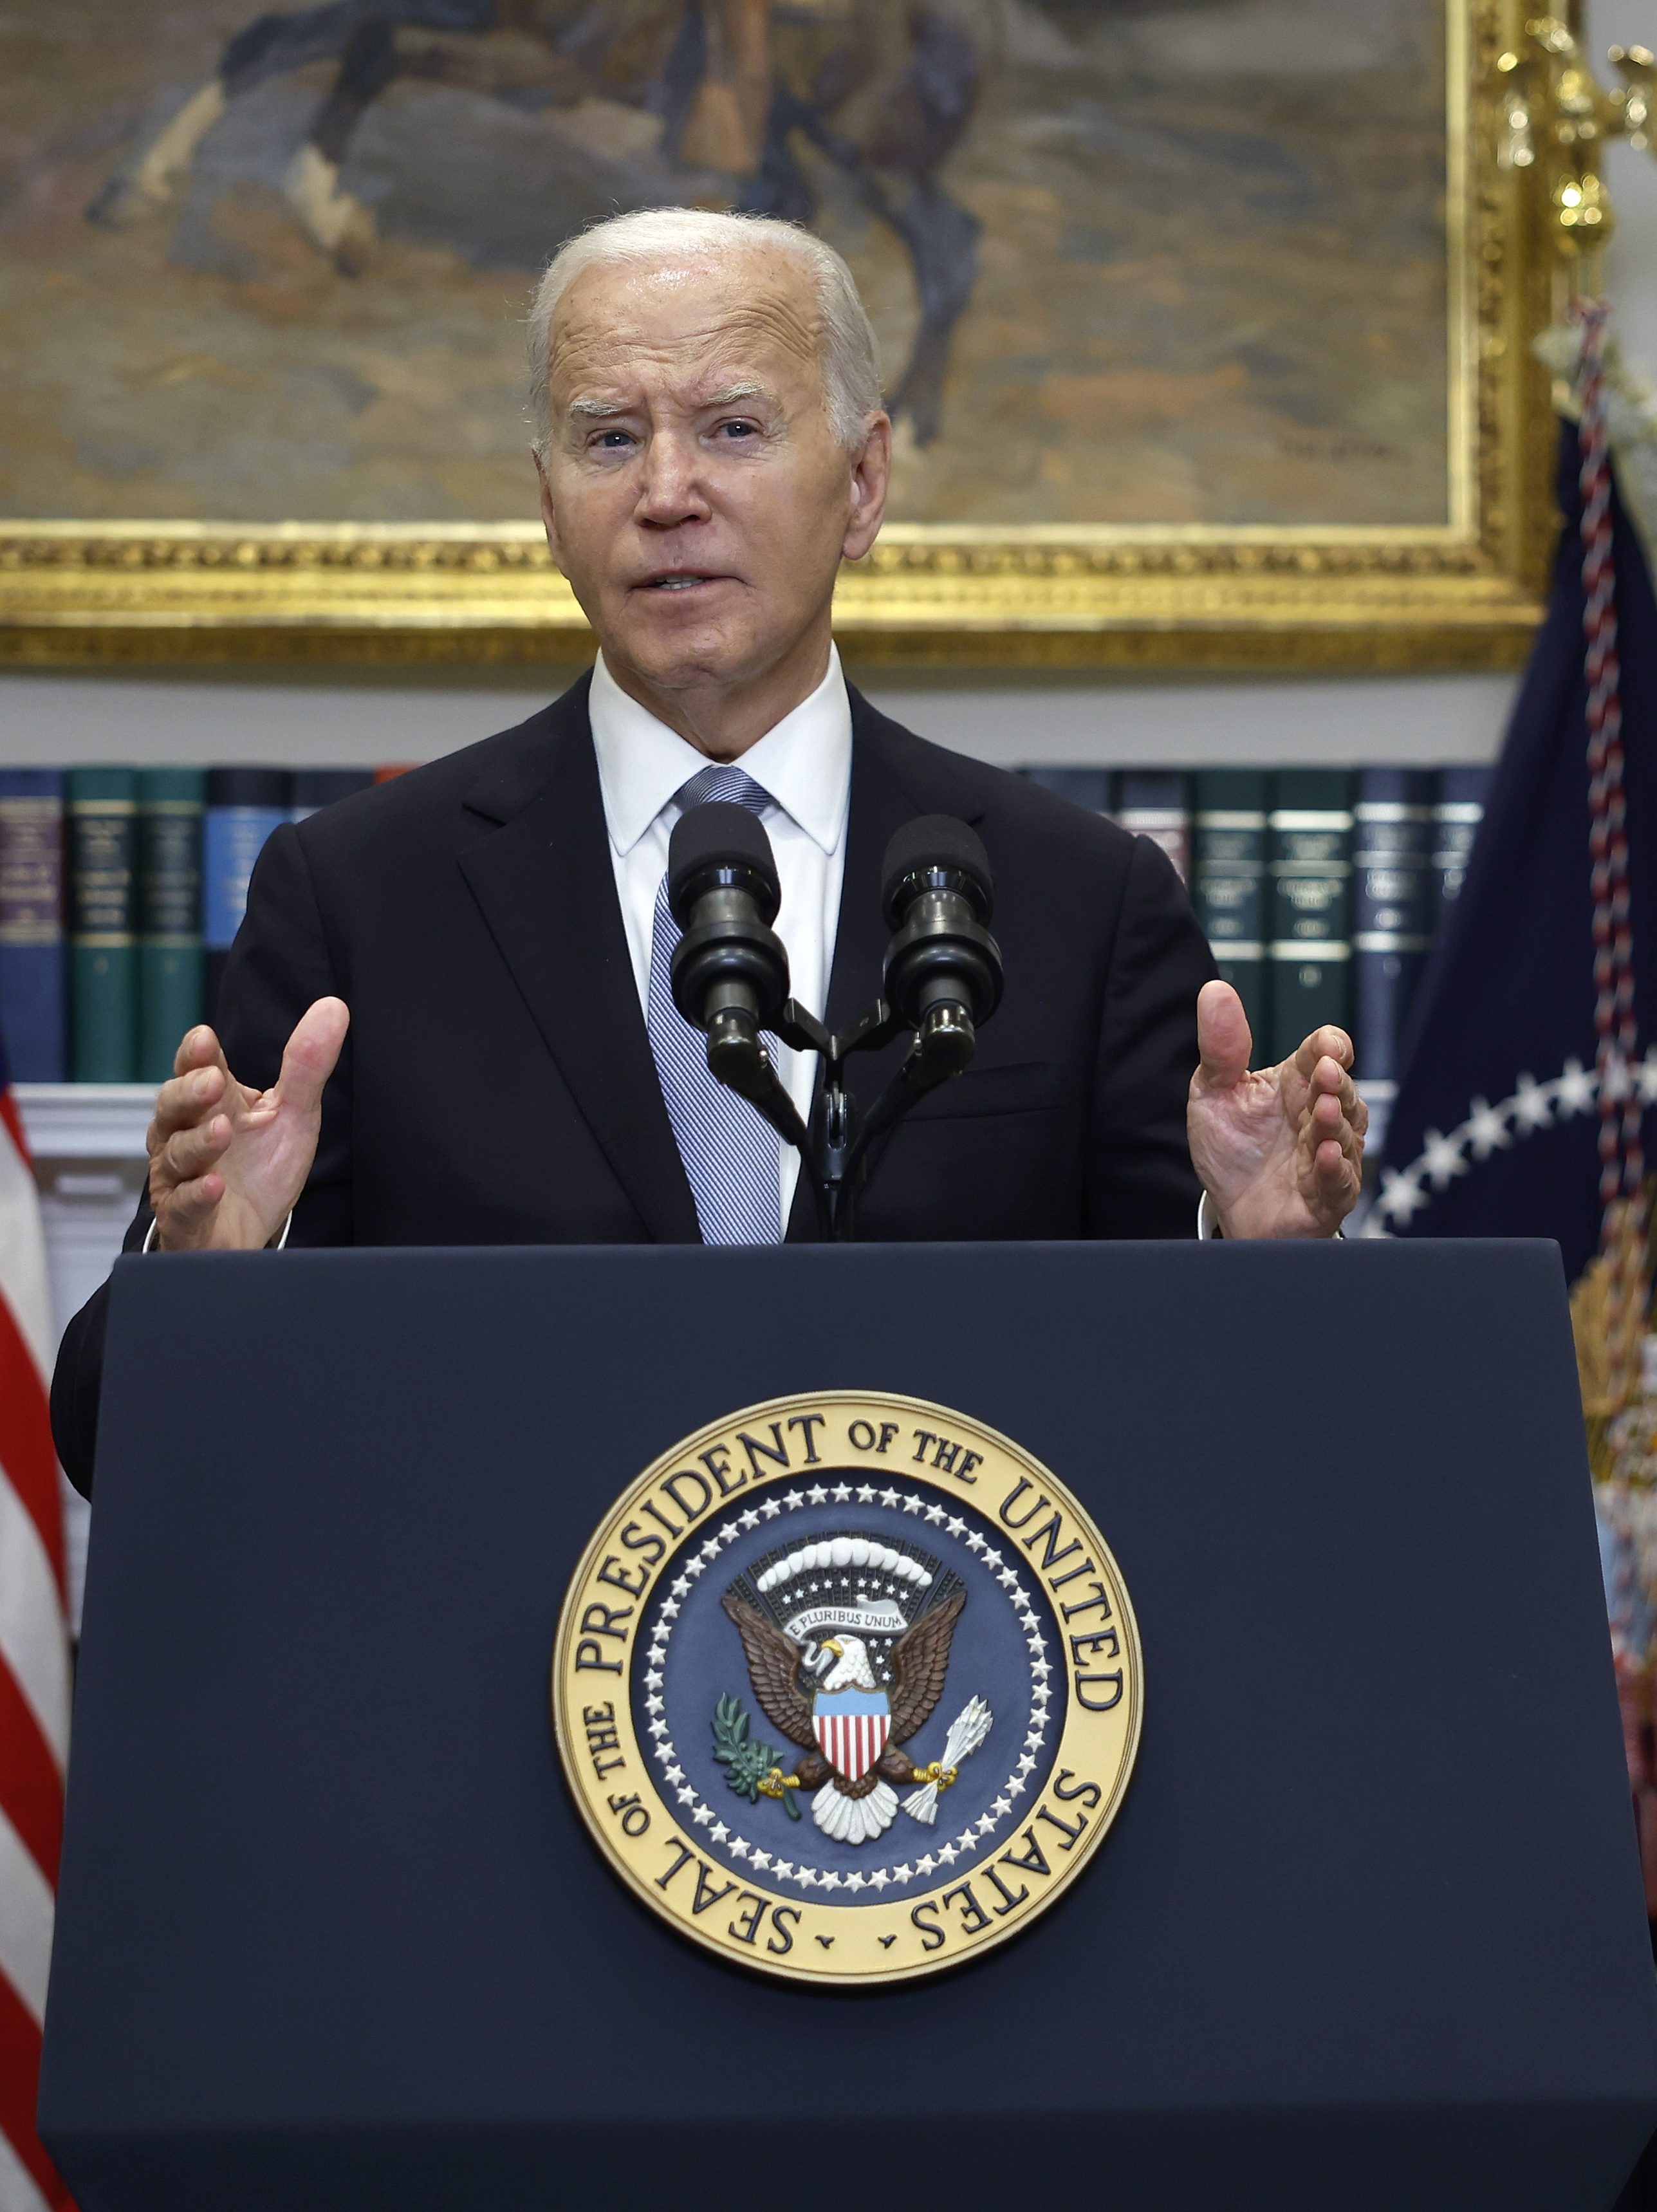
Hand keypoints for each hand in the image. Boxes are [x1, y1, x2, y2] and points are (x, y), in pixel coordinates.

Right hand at [146, 999, 348, 1251]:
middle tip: (213, 1081)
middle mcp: (183, 1133)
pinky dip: (197, 1194)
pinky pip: (183, 1205)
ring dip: (197, 1142)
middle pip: (171, 1105)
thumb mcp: (293, 1113)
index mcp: (210, 1102)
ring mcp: (179, 1176)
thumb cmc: (261, 1167)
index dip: (195, 1054)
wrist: (249, 1231)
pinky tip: (214, 1186)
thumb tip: (335, 1006)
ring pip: (175, 1154)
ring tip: (222, 1131)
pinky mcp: (184, 1217)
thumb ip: (307, 1065)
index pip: (193, 1068)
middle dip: (189, 1093)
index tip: (205, 1040)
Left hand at [1186, 979, 1364, 1238]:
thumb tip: (1214, 989)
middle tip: (1327, 1073)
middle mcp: (1320, 1114)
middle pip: (1342, 1091)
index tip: (1328, 1046)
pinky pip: (1339, 1180)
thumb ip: (1220, 1047)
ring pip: (1345, 1133)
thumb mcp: (1213, 1092)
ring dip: (1335, 1122)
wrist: (1231, 1207)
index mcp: (1297, 1082)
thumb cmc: (1232, 1147)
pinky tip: (1325, 1155)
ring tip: (1323, 1110)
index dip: (1332, 1045)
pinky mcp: (1328, 1194)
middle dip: (1336, 1083)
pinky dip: (1334, 1168)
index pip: (1325, 1052)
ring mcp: (1329, 1154)